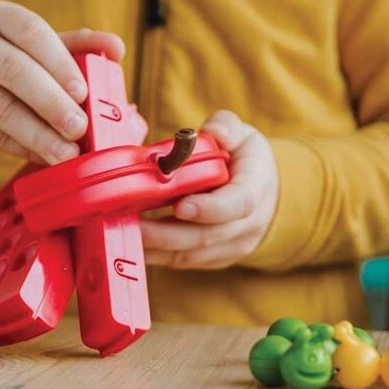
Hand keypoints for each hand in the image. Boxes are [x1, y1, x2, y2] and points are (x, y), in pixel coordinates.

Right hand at [0, 1, 124, 164]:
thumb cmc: (8, 62)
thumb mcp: (38, 48)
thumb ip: (78, 46)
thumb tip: (116, 47)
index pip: (31, 33)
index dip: (58, 62)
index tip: (82, 91)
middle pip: (12, 70)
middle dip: (50, 102)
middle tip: (79, 127)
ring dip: (38, 134)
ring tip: (67, 152)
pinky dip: (24, 148)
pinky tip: (47, 156)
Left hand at [140, 110, 278, 269]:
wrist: (265, 193)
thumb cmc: (245, 159)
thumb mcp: (243, 135)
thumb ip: (227, 128)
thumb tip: (212, 131)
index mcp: (257, 187)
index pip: (238, 203)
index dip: (210, 208)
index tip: (180, 206)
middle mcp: (249, 223)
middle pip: (207, 236)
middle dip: (166, 233)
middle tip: (133, 224)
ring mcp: (232, 246)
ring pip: (191, 254)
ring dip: (156, 247)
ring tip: (123, 233)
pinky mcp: (214, 258)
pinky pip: (183, 261)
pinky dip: (156, 255)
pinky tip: (132, 243)